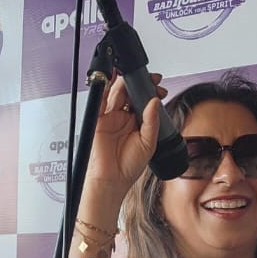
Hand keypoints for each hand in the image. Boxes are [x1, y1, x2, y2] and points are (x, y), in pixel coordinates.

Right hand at [86, 73, 167, 194]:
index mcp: (138, 122)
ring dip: (124, 83)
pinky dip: (104, 89)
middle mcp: (125, 118)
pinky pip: (100, 101)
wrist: (113, 179)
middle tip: (146, 78)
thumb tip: (154, 102)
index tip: (157, 84)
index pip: (144, 100)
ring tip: (131, 78)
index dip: (150, 90)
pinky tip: (110, 81)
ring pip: (117, 93)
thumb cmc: (129, 166)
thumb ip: (151, 121)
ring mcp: (111, 117)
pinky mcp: (99, 120)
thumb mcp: (149, 143)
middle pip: (131, 93)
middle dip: (138, 83)